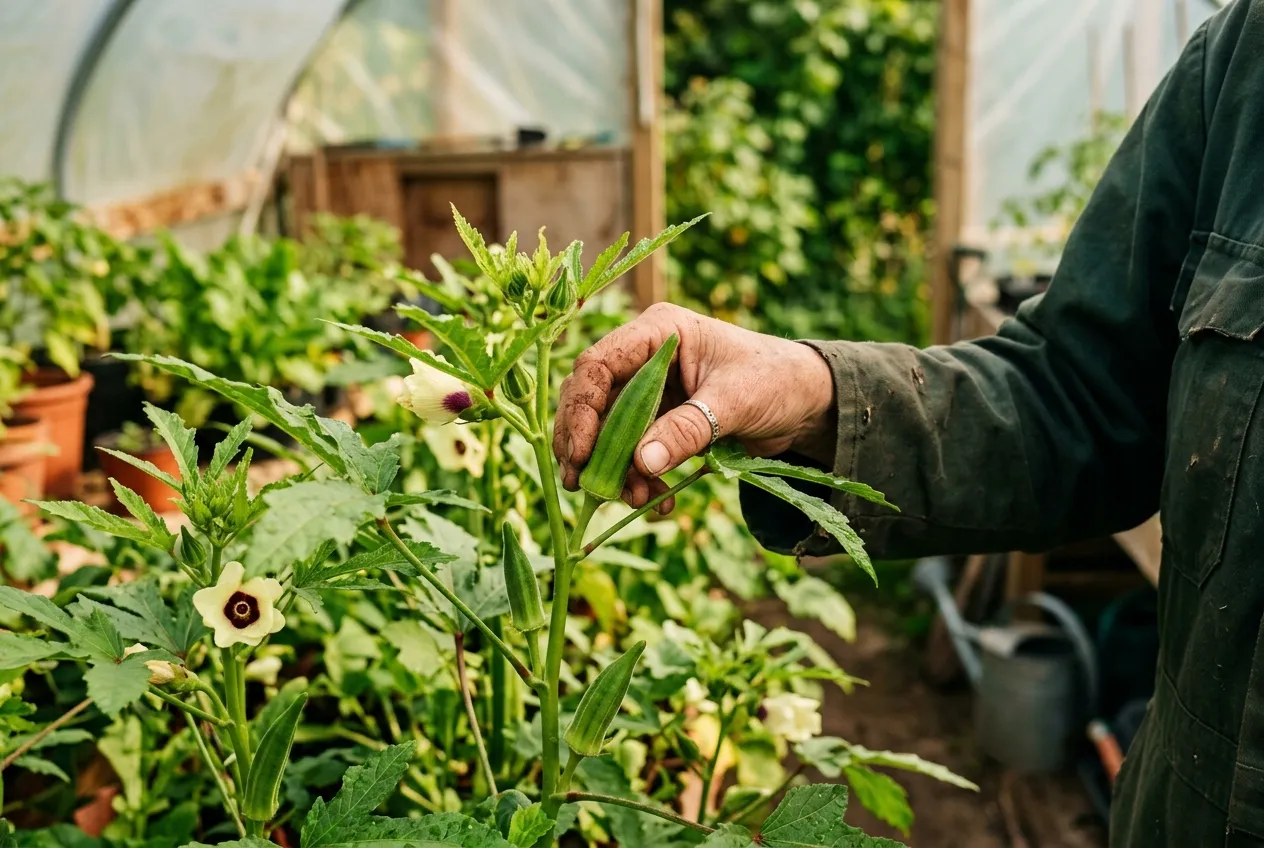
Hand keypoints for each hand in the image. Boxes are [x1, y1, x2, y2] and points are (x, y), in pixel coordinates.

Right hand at [554, 302, 836, 511]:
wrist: (807, 403)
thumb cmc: (777, 380)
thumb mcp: (734, 402)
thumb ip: (688, 429)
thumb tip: (641, 462)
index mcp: (659, 332)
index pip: (597, 365)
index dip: (581, 409)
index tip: (581, 453)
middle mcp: (645, 358)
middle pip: (592, 400)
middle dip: (587, 446)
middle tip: (582, 486)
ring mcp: (650, 391)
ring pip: (609, 432)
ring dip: (615, 469)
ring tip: (633, 498)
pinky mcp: (660, 420)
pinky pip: (634, 451)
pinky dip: (638, 477)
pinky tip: (656, 499)